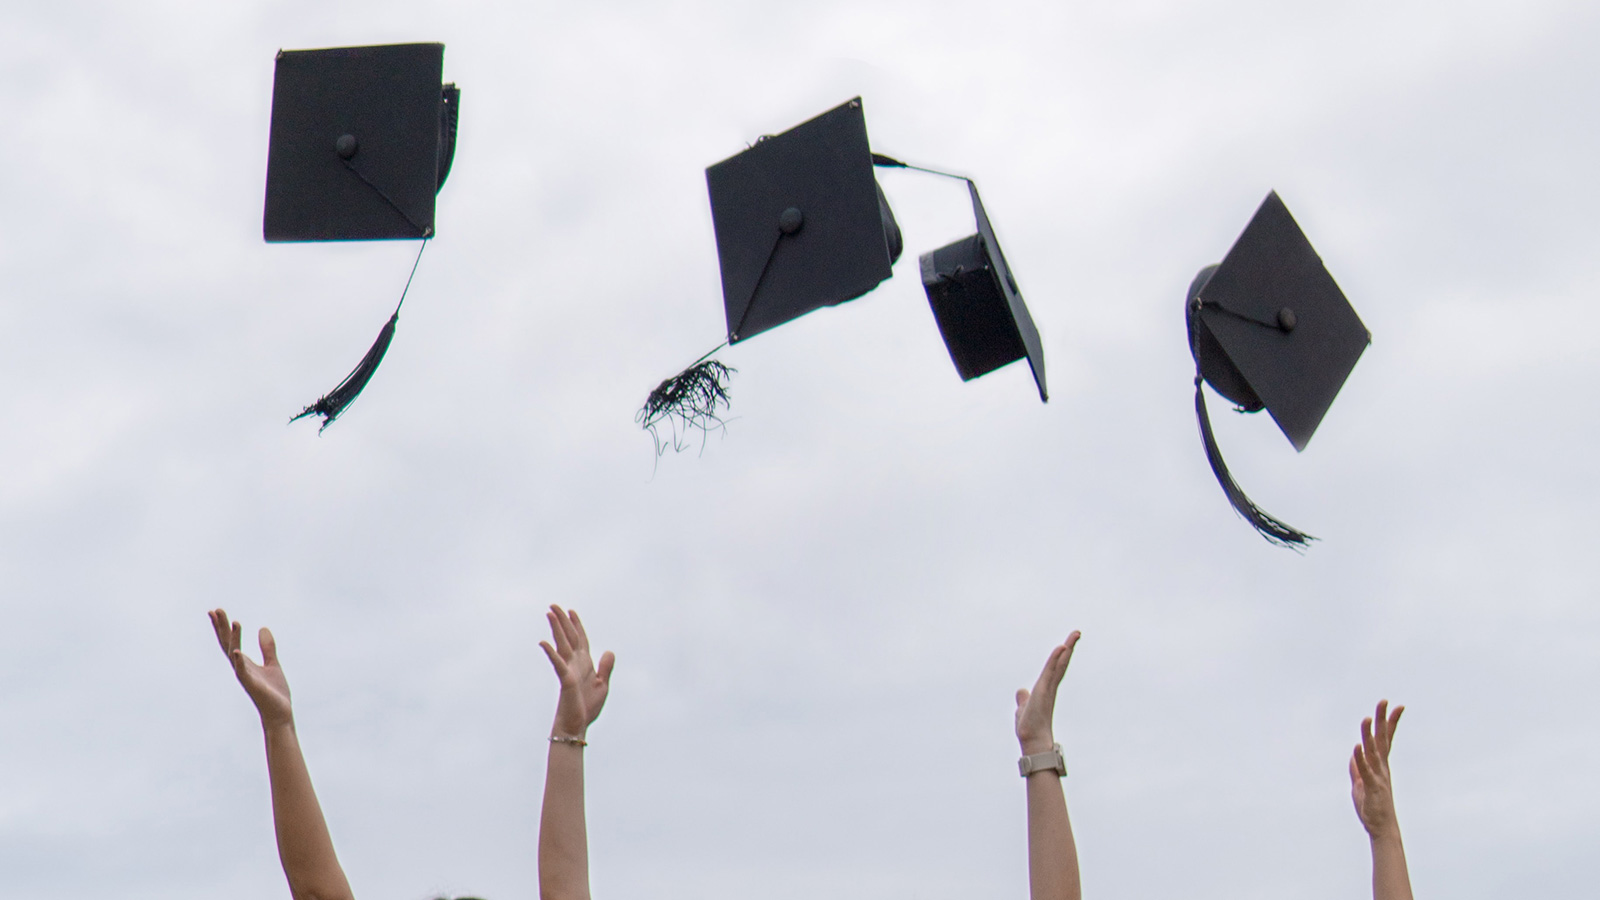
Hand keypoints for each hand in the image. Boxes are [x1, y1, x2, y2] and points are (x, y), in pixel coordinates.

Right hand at [209, 608, 293, 727]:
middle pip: (227, 644)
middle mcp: (241, 668)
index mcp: (244, 663)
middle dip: (221, 628)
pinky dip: (239, 662)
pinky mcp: (252, 685)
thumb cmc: (274, 691)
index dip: (223, 627)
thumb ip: (267, 647)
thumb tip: (263, 628)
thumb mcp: (272, 663)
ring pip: (234, 655)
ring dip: (234, 639)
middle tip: (215, 610)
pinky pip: (243, 672)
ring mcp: (245, 676)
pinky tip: (237, 652)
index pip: (230, 641)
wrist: (280, 712)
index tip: (216, 611)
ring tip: (235, 622)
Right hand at [539, 605, 614, 740]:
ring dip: (557, 629)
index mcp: (585, 663)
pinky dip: (552, 653)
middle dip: (563, 621)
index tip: (572, 611)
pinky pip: (558, 664)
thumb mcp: (603, 685)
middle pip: (569, 637)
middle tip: (554, 606)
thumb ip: (606, 667)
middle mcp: (576, 663)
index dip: (577, 625)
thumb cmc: (587, 707)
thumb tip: (609, 651)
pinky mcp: (566, 680)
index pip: (580, 639)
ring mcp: (569, 670)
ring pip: (562, 645)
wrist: (577, 726)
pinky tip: (544, 642)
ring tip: (550, 614)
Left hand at [1015, 632, 1080, 754]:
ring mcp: (1048, 688)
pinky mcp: (1044, 690)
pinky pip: (1051, 671)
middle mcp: (1050, 687)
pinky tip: (1061, 647)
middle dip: (1069, 647)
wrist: (1032, 740)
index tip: (1067, 643)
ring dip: (1067, 648)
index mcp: (1046, 689)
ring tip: (1074, 635)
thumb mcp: (1023, 708)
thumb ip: (1023, 698)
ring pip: (1060, 664)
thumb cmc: (1029, 727)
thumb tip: (1021, 691)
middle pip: (1062, 663)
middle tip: (1077, 633)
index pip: (1055, 668)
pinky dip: (1056, 659)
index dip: (1061, 656)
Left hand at [1349, 699, 1404, 840]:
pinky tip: (1357, 747)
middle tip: (1383, 701)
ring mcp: (1378, 777)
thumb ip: (1358, 769)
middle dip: (1382, 720)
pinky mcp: (1371, 788)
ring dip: (1369, 736)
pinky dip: (1361, 759)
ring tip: (1366, 719)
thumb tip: (1354, 755)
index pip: (1387, 740)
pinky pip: (1366, 771)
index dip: (1390, 723)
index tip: (1396, 706)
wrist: (1380, 828)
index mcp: (1381, 765)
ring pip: (1373, 752)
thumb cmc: (1372, 806)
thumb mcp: (1360, 784)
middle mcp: (1382, 768)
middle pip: (1382, 740)